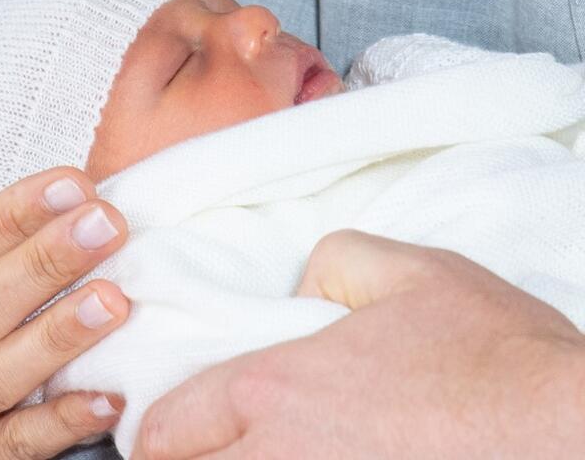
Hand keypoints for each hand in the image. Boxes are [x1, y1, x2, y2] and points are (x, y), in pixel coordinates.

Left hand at [133, 230, 584, 458]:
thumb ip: (333, 262)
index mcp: (277, 389)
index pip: (168, 427)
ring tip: (255, 455)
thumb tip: (302, 286)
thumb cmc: (494, 356)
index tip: (170, 432)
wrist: (570, 434)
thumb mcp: (410, 271)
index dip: (159, 432)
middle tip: (203, 450)